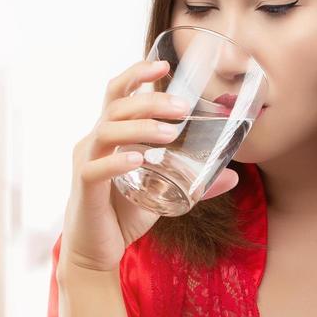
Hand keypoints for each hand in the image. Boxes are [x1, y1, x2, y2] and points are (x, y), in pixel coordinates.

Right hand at [60, 57, 238, 275]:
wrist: (95, 251)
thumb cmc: (122, 215)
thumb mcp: (162, 193)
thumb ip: (194, 183)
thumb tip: (233, 176)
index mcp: (110, 135)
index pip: (118, 92)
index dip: (137, 74)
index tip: (164, 64)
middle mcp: (94, 141)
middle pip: (116, 105)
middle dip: (151, 101)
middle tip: (183, 108)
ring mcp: (86, 162)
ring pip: (107, 130)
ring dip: (141, 128)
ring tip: (171, 133)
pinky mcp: (83, 188)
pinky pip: (95, 168)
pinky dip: (118, 161)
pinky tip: (138, 160)